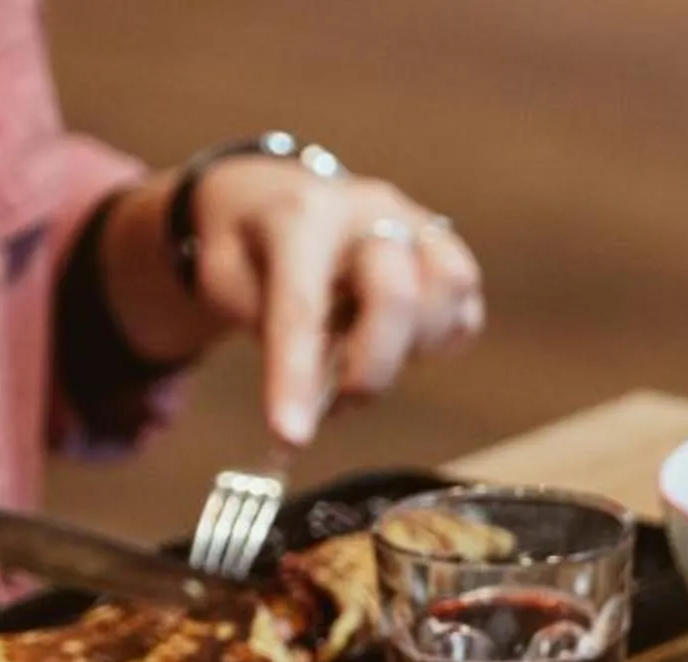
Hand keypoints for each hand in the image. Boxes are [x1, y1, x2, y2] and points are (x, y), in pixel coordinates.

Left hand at [180, 157, 484, 445]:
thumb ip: (267, 330)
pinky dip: (437, 343)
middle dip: (370, 370)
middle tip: (336, 402)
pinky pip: (464, 312)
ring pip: (446, 297)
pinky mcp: (447, 251)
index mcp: (300, 215)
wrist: (272, 196)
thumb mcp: (223, 281)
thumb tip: (317, 397)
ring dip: (408, 351)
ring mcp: (415, 225)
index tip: (290, 439)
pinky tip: (394, 340)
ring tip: (362, 359)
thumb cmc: (245, 249)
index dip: (297, 376)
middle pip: (397, 295)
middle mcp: (368, 210)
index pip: (303, 304)